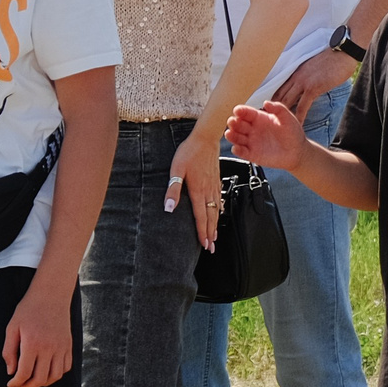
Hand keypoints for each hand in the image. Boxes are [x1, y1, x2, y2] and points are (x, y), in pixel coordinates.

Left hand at [0, 278, 74, 386]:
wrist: (51, 295)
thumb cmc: (28, 310)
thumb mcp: (12, 328)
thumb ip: (9, 351)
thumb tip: (11, 371)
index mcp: (32, 344)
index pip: (24, 373)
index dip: (16, 383)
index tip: (11, 384)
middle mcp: (49, 348)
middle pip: (40, 379)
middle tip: (20, 385)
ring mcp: (61, 347)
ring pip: (55, 376)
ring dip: (43, 383)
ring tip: (33, 380)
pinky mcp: (69, 345)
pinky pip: (66, 367)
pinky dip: (57, 374)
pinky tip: (47, 370)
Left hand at [165, 137, 223, 252]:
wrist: (206, 138)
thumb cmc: (189, 152)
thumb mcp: (176, 169)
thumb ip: (173, 189)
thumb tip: (168, 208)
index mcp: (197, 190)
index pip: (200, 216)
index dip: (202, 232)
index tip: (204, 244)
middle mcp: (208, 190)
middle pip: (210, 217)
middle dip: (211, 234)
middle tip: (211, 248)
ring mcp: (214, 186)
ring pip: (216, 210)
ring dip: (215, 225)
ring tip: (215, 237)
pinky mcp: (216, 180)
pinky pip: (219, 200)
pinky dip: (219, 212)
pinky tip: (218, 215)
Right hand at [225, 100, 312, 172]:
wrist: (297, 151)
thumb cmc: (293, 133)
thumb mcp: (288, 118)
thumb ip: (278, 109)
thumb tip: (266, 102)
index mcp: (259, 118)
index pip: (246, 113)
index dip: (241, 111)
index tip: (237, 110)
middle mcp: (253, 129)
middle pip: (238, 124)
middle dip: (233, 122)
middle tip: (232, 122)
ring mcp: (251, 141)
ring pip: (237, 137)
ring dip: (231, 135)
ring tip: (229, 134)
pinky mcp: (252, 154)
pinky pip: (242, 152)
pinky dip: (237, 150)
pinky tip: (236, 148)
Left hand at [276, 46, 357, 121]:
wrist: (343, 52)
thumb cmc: (333, 59)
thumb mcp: (315, 66)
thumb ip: (308, 76)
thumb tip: (308, 85)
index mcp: (296, 71)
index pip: (279, 88)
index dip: (273, 100)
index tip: (269, 110)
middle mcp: (296, 77)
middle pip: (279, 96)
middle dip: (272, 109)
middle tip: (268, 122)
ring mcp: (303, 82)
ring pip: (286, 102)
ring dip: (282, 115)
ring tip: (278, 128)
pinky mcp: (313, 88)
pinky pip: (302, 106)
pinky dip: (299, 117)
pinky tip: (297, 126)